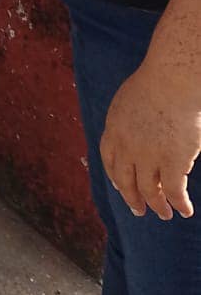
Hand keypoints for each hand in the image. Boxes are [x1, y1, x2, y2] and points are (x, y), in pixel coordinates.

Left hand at [101, 56, 200, 218]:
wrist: (172, 80)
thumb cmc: (157, 82)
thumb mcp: (128, 101)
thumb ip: (128, 120)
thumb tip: (134, 132)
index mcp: (114, 129)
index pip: (110, 160)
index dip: (115, 176)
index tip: (120, 186)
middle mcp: (126, 146)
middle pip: (125, 181)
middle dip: (132, 198)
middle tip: (139, 210)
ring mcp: (148, 156)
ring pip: (149, 191)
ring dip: (157, 206)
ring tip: (164, 214)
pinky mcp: (171, 162)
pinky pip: (173, 191)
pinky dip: (178, 204)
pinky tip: (185, 210)